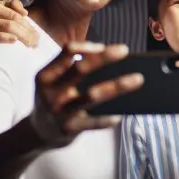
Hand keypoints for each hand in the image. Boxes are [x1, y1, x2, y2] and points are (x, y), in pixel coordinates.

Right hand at [0, 0, 38, 50]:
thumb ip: (12, 6)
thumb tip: (25, 12)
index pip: (17, 15)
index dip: (29, 26)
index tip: (37, 36)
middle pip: (14, 21)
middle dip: (28, 33)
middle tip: (35, 43)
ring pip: (7, 26)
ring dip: (22, 36)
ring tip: (30, 45)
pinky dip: (4, 37)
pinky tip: (14, 40)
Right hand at [29, 42, 143, 147]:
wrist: (41, 133)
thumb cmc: (57, 98)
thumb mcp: (56, 81)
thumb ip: (75, 68)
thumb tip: (110, 54)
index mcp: (46, 75)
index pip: (66, 52)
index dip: (86, 46)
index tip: (103, 45)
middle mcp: (50, 92)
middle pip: (80, 69)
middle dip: (104, 58)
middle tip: (125, 49)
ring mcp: (59, 111)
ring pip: (91, 96)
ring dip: (117, 86)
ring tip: (138, 78)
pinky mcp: (69, 129)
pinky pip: (93, 122)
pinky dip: (108, 118)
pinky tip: (121, 114)